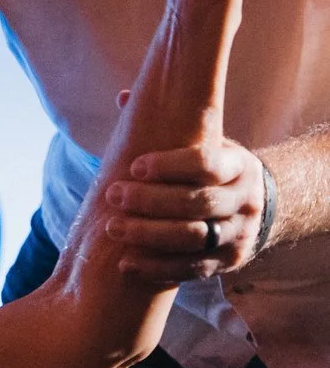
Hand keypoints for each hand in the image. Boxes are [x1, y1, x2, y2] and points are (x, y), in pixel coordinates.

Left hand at [104, 138, 267, 277]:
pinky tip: (127, 262)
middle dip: (150, 201)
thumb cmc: (212, 169)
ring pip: (193, 238)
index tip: (134, 167)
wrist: (254, 207)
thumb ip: (169, 124)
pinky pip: (192, 269)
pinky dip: (157, 267)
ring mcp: (239, 234)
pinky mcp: (229, 262)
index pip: (207, 163)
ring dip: (149, 234)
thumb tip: (124, 97)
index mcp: (238, 165)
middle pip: (197, 203)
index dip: (169, 165)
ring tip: (113, 228)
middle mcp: (245, 200)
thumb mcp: (204, 143)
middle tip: (113, 195)